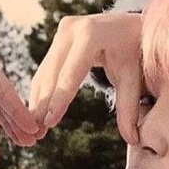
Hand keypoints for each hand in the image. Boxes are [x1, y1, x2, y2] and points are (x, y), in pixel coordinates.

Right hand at [29, 13, 142, 144]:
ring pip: (44, 73)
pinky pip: (45, 70)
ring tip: (34, 129)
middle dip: (44, 104)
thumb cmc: (134, 53)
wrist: (131, 28)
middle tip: (36, 131)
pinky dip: (40, 93)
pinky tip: (36, 114)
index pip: (71, 73)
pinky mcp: (57, 40)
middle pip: (53, 73)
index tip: (49, 122)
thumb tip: (133, 140)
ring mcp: (61, 32)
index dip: (59, 100)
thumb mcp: (133, 79)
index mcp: (91, 33)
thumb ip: (130, 109)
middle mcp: (72, 28)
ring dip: (37, 101)